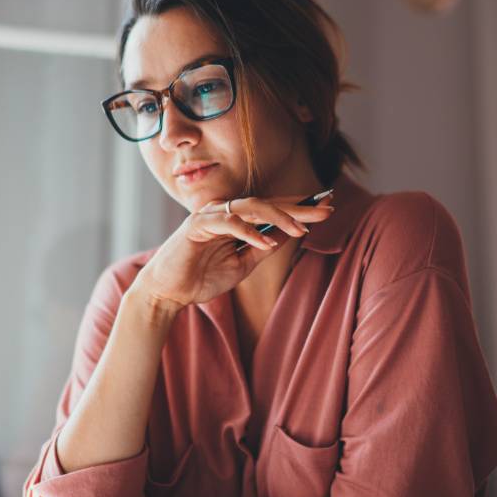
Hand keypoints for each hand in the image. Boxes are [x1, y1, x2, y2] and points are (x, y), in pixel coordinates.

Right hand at [132, 193, 334, 311]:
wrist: (169, 293)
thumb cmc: (201, 278)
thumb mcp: (242, 265)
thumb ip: (262, 248)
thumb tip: (289, 235)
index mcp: (236, 219)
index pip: (272, 209)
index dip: (299, 208)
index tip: (327, 208)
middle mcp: (224, 211)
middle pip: (268, 203)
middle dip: (298, 208)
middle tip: (326, 210)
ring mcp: (210, 215)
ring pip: (250, 207)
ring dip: (278, 217)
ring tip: (301, 229)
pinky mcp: (196, 226)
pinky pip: (228, 223)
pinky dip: (248, 232)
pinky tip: (266, 243)